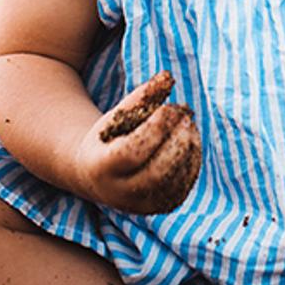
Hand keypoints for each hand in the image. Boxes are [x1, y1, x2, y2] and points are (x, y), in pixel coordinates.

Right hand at [72, 71, 201, 213]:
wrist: (93, 175)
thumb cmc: (109, 136)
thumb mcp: (117, 115)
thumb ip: (142, 96)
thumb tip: (168, 76)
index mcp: (101, 167)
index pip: (133, 152)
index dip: (156, 129)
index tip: (170, 107)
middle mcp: (119, 192)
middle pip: (157, 172)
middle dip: (177, 141)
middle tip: (187, 117)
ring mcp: (139, 205)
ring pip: (172, 182)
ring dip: (188, 151)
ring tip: (190, 126)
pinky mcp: (156, 208)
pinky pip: (181, 188)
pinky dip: (191, 164)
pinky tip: (191, 142)